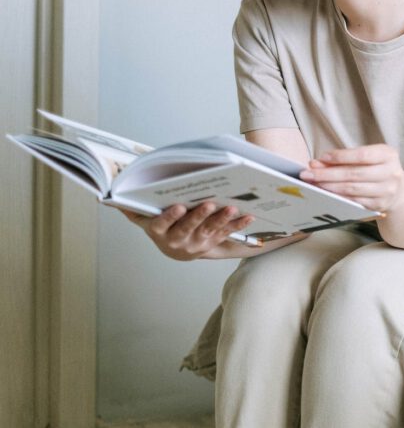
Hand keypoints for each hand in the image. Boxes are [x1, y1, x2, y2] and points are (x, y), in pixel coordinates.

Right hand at [117, 202, 255, 260]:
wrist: (180, 250)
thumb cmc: (162, 226)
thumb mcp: (145, 219)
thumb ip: (132, 208)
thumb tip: (110, 197)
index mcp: (160, 232)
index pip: (162, 225)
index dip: (170, 217)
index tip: (178, 207)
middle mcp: (178, 241)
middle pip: (188, 228)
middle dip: (199, 216)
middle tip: (209, 204)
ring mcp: (197, 243)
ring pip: (209, 231)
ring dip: (221, 220)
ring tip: (231, 208)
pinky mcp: (213, 243)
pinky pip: (226, 233)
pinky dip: (238, 225)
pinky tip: (249, 216)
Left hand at [300, 144, 403, 213]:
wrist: (397, 190)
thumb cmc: (376, 168)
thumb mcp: (367, 158)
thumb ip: (344, 158)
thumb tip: (316, 163)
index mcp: (388, 155)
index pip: (362, 155)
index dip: (341, 157)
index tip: (321, 158)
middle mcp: (391, 173)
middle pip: (354, 174)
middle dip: (327, 174)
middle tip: (308, 174)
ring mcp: (386, 191)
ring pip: (352, 189)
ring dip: (329, 187)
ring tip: (313, 184)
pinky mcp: (378, 206)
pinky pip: (353, 202)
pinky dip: (337, 197)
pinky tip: (326, 194)